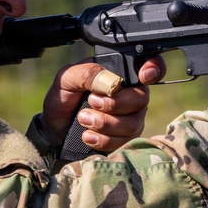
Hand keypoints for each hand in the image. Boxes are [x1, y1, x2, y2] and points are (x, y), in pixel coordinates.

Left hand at [40, 57, 165, 151]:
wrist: (53, 129)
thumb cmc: (63, 99)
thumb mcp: (67, 79)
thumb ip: (88, 73)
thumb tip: (112, 82)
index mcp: (119, 73)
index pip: (148, 66)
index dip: (154, 69)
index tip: (144, 76)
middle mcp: (131, 94)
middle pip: (141, 98)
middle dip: (115, 104)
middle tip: (91, 102)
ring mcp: (131, 117)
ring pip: (134, 123)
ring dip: (106, 123)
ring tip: (83, 119)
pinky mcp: (126, 139)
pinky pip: (125, 142)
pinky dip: (104, 140)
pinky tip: (87, 135)